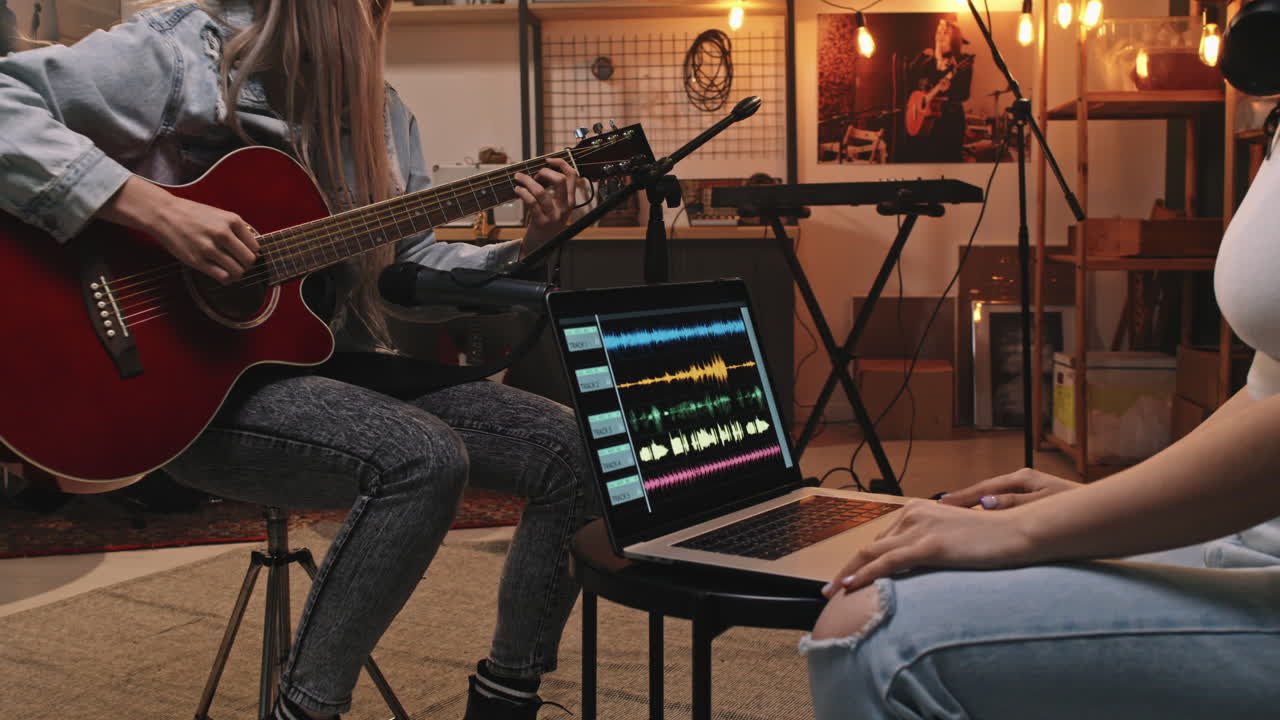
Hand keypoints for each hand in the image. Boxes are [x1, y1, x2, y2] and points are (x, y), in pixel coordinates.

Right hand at [99, 176, 258, 284]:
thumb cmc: (192, 215)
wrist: (164, 214)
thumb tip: (253, 249)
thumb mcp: (219, 215)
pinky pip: (223, 277)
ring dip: (237, 274)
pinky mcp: (198, 260)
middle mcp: (222, 233)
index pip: (255, 246)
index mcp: (232, 220)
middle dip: (246, 265)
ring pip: (238, 271)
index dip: (251, 253)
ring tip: (231, 271)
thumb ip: (236, 229)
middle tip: (239, 264)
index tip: (244, 254)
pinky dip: (227, 280)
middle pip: (249, 260)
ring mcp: (209, 248)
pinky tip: (222, 275)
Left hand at [514, 157, 577, 256]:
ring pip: (541, 191)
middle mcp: (565, 207)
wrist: (541, 246)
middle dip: (544, 172)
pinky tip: (518, 190)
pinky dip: (522, 192)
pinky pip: (531, 202)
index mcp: (570, 201)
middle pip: (559, 180)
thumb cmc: (547, 223)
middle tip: (534, 174)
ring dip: (527, 181)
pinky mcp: (541, 222)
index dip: (561, 163)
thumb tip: (541, 171)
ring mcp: (553, 215)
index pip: (572, 175)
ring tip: (519, 178)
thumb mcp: (556, 208)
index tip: (548, 159)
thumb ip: (555, 192)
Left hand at [821, 499, 1036, 598]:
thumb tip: (916, 567)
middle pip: (870, 546)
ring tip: (831, 594)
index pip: (881, 540)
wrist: (1019, 534)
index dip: (860, 562)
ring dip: (848, 575)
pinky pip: (888, 562)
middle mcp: (914, 514)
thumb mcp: (954, 541)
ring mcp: (921, 528)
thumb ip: (932, 548)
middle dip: (847, 569)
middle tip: (829, 590)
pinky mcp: (930, 544)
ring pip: (872, 554)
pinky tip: (850, 587)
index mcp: (918, 511)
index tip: (846, 579)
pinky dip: (865, 575)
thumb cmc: (993, 541)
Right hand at [939, 467, 1080, 510]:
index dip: (962, 497)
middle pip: (985, 491)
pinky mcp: (1033, 498)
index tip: (942, 504)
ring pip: (994, 498)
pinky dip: (990, 511)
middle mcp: (1022, 480)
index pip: (984, 488)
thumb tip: (984, 503)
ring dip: (976, 507)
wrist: (1105, 510)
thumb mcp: (1044, 505)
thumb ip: (1013, 504)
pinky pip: (1004, 504)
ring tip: (955, 516)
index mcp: (1023, 478)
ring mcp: (1027, 488)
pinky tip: (981, 519)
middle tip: (940, 509)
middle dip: (964, 500)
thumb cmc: (1078, 507)